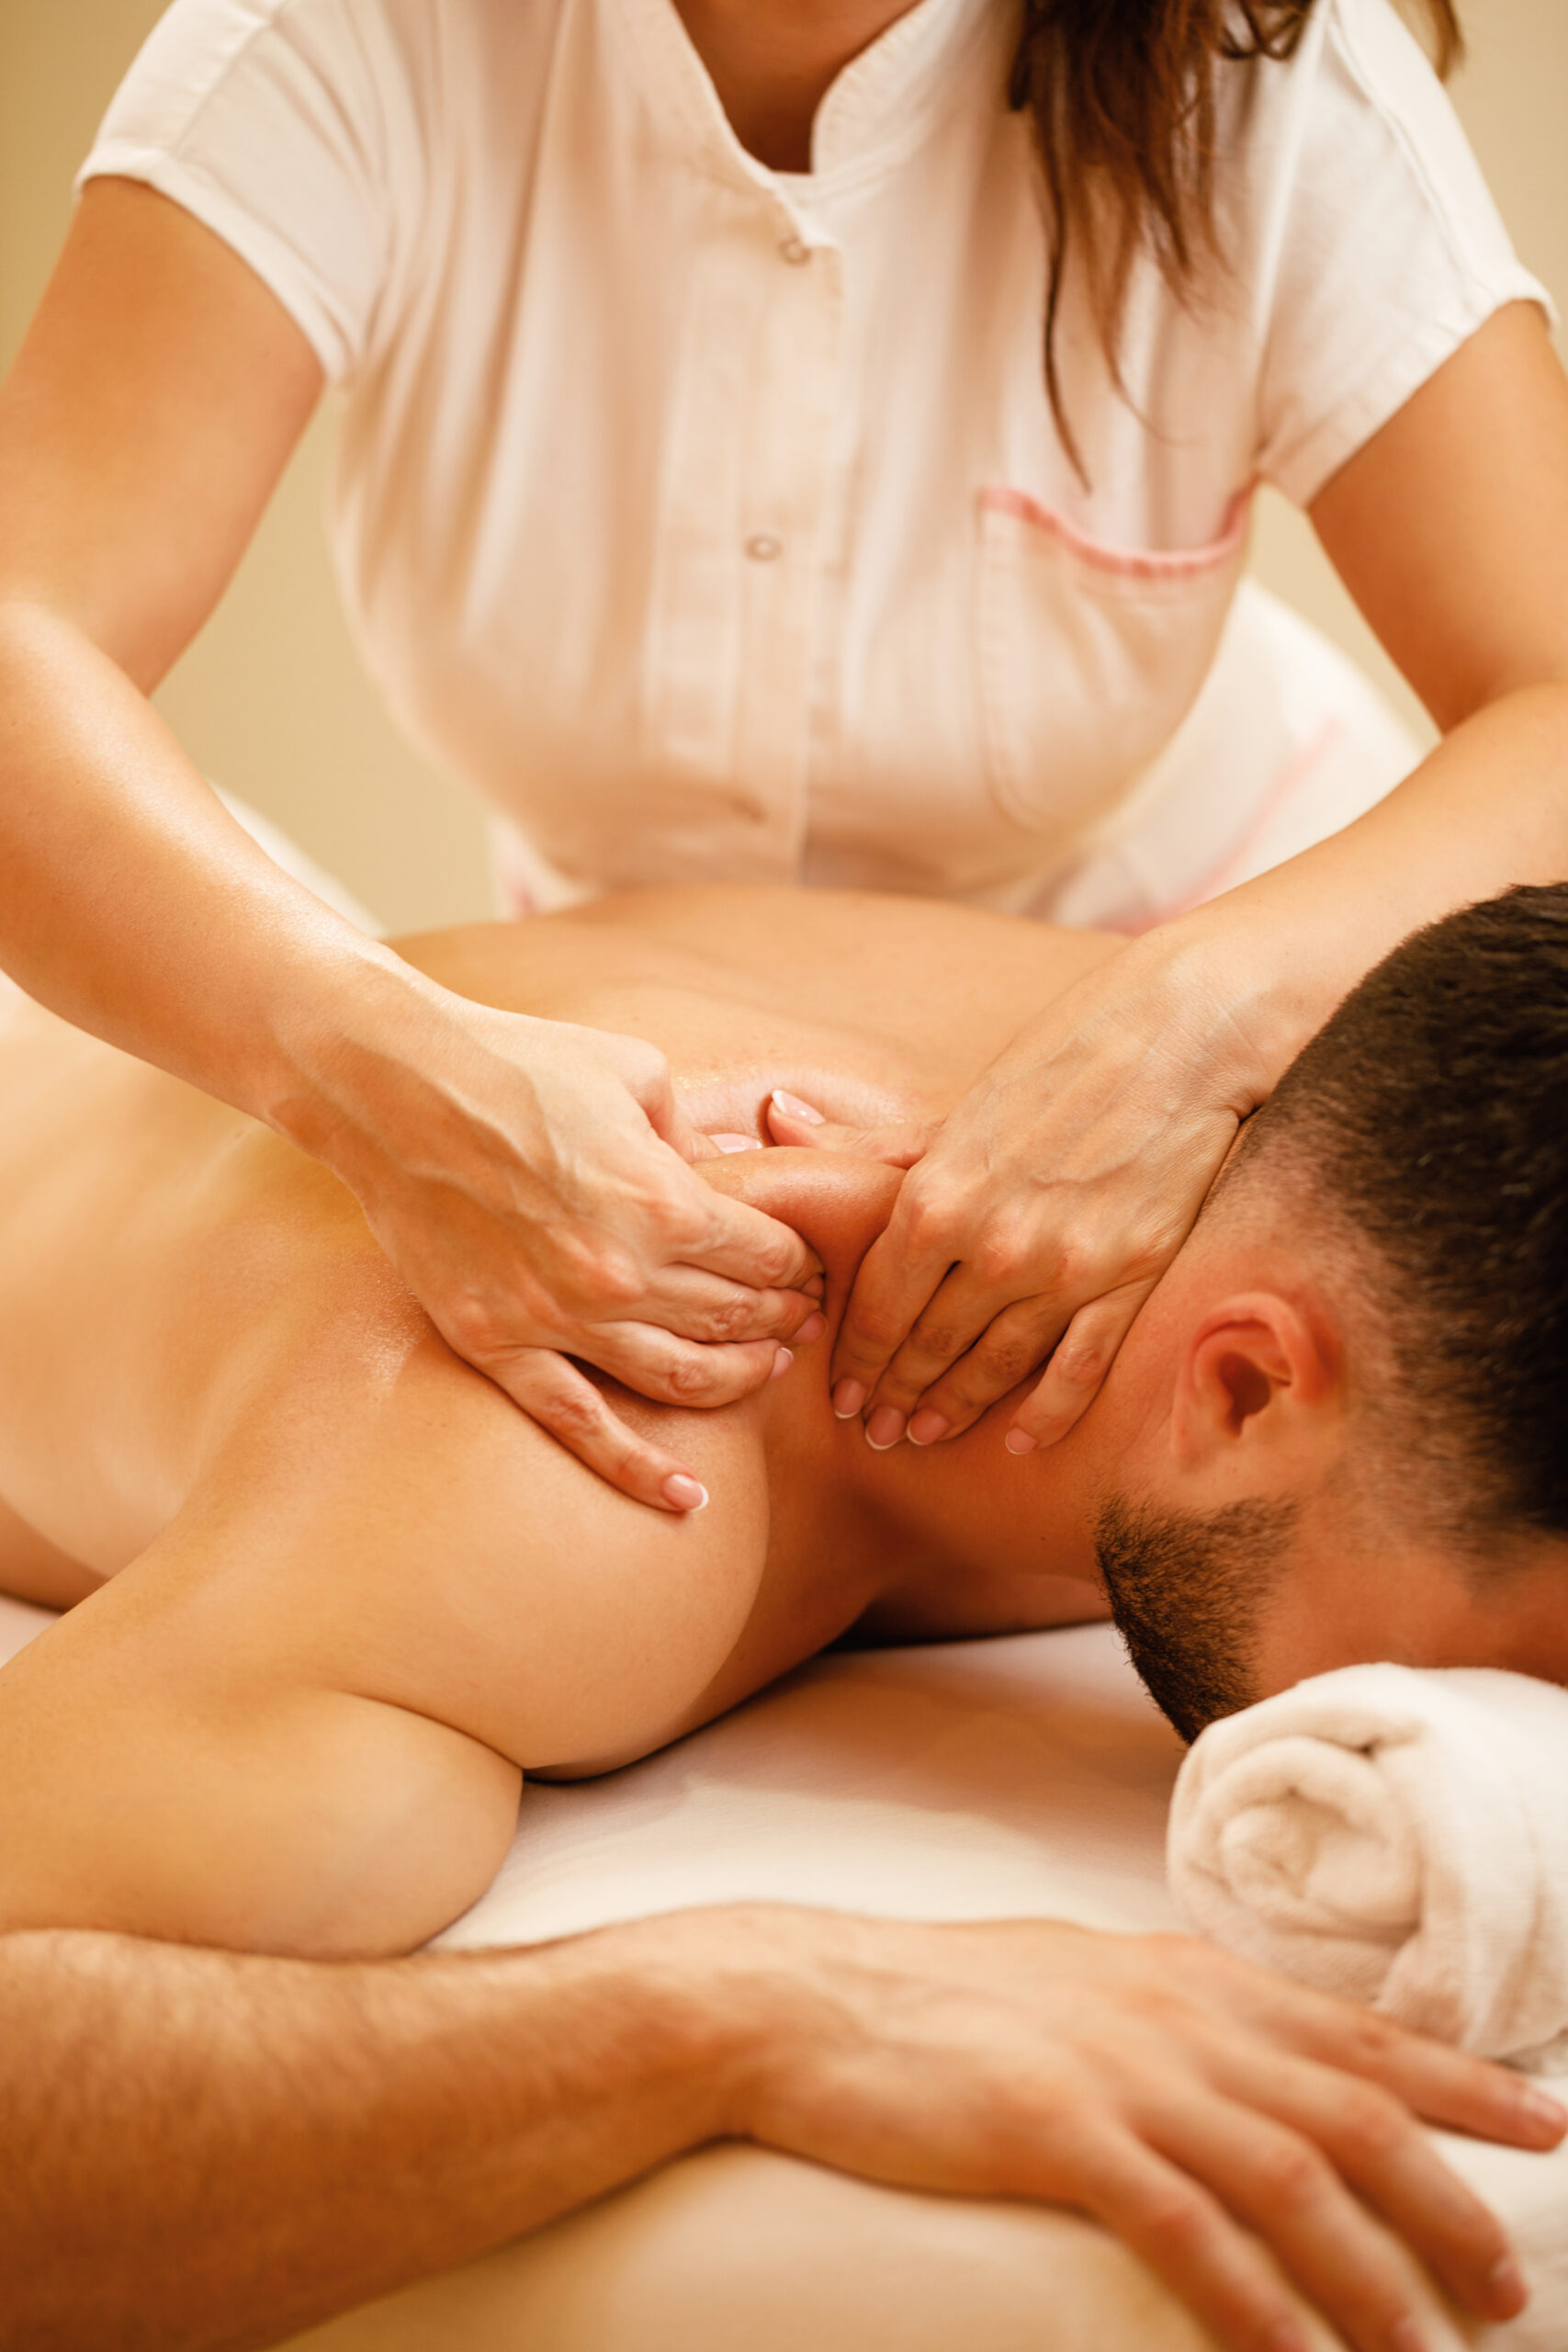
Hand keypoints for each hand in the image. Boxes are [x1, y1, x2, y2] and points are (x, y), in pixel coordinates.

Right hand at [299, 979, 821, 1509]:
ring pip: (681, 1381)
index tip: (807, 1263)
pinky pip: (580, 1429)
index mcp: (664, 1200)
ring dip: (737, 1380)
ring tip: (763, 1370)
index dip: (801, 1262)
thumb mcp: (636, 1073)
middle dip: (783, 1319)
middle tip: (800, 1316)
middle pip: (735, 1319)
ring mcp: (556, 1320)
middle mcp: (619, 1274)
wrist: (393, 1089)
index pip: (769, 1256)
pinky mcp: (499, 1347)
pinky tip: (688, 1501)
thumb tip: (743, 1164)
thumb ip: (698, 1132)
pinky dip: (639, 1473)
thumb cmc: (520, 1064)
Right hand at [731, 1912, 1563, 2351]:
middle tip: (1509, 2283)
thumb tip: (1243, 2057)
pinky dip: (1256, 2304)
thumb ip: (1167, 2014)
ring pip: (1292, 2180)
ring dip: (1375, 2276)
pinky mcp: (1055, 2134)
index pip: (1354, 2033)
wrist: (804, 1998)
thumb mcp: (1075, 1979)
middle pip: (1351, 2110)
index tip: (1549, 2121)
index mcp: (1182, 1975)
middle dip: (1449, 2199)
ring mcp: (1119, 2073)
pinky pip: (1186, 2232)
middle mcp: (1173, 2015)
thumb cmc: (934, 2001)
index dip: (1461, 2081)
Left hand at [767, 938, 1260, 1452]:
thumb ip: (873, 1141)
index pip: (879, 1305)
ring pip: (995, 1365)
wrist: (1183, 1032)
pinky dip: (1048, 1411)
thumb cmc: (1063, 1057)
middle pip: (929, 1345)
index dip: (856, 1359)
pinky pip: (1079, 1367)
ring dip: (956, 1408)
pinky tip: (1022, 1440)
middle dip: (896, 1394)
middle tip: (876, 1431)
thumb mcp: (960, 1103)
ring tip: (927, 1435)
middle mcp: (993, 1244)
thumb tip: (777, 1120)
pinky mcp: (1130, 1277)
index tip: (842, 1395)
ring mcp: (1064, 1268)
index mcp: (937, 1196)